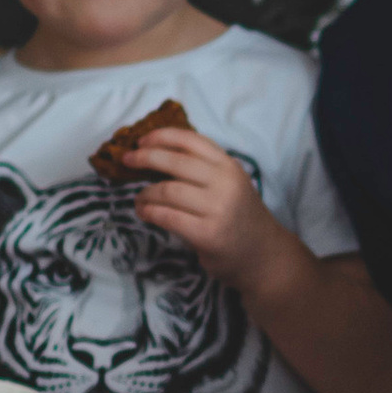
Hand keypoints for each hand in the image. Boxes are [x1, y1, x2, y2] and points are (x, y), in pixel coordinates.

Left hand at [129, 128, 286, 289]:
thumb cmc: (240, 218)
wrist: (264, 256)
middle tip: (127, 161)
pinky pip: (168, 217)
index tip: (142, 140)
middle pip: (175, 162)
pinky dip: (150, 212)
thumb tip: (157, 156)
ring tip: (138, 199)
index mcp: (229, 166)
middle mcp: (225, 183)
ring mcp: (217, 209)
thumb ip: (203, 170)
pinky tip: (144, 213)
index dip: (162, 136)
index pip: (191, 140)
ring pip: (167, 190)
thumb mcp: (230, 184)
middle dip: (145, 158)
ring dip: (145, 193)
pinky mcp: (207, 234)